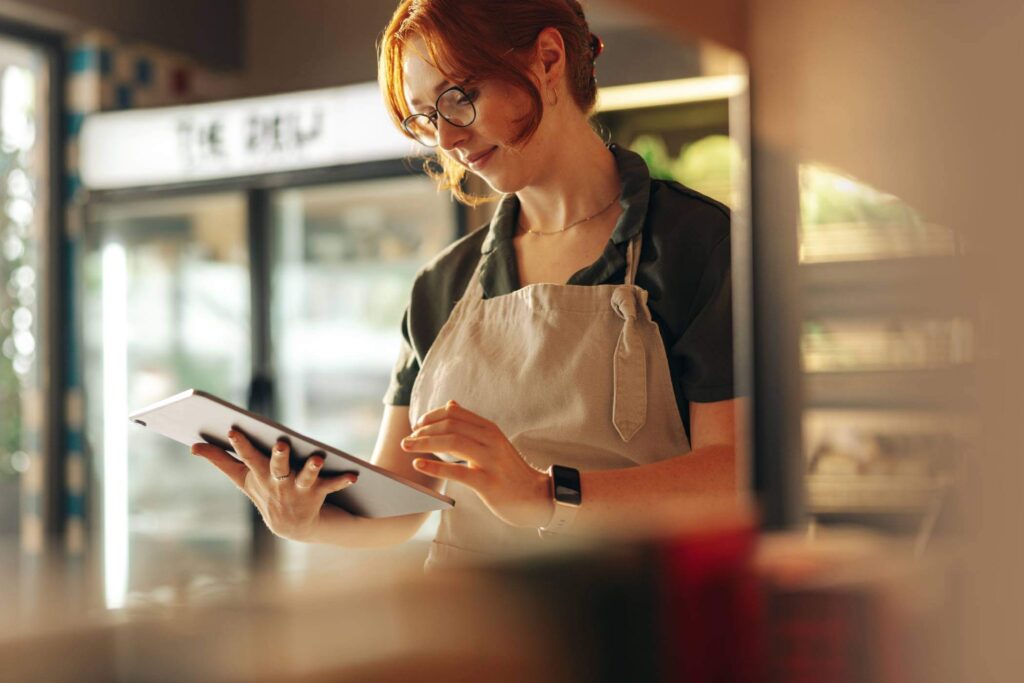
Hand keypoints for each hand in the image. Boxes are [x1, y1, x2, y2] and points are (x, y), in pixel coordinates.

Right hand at [191, 430, 357, 541]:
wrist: (293, 526)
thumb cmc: (266, 492)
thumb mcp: (243, 478)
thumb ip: (220, 460)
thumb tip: (192, 446)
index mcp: (259, 475)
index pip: (247, 457)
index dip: (240, 444)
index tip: (234, 429)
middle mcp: (278, 483)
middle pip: (276, 467)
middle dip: (278, 457)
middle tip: (281, 444)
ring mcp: (298, 490)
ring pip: (305, 478)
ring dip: (311, 469)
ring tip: (317, 458)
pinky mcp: (317, 495)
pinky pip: (331, 486)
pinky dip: (342, 480)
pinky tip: (354, 474)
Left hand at [400, 401, 553, 528]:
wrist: (535, 495)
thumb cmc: (508, 470)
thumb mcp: (493, 442)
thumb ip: (471, 424)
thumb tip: (450, 404)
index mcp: (490, 429)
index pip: (455, 413)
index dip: (432, 416)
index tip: (418, 425)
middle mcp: (491, 440)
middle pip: (450, 426)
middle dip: (424, 430)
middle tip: (407, 439)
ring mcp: (490, 461)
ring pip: (452, 443)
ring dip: (424, 443)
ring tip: (407, 447)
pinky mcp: (488, 482)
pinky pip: (457, 472)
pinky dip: (434, 467)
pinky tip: (418, 465)